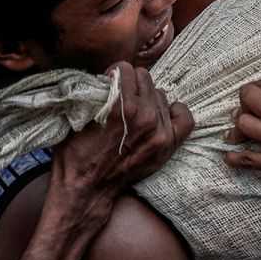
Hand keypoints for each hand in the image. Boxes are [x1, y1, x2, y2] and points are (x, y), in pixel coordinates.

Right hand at [48, 62, 193, 224]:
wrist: (86, 190)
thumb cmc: (76, 154)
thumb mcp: (77, 116)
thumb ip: (95, 92)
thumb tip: (110, 75)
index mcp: (119, 107)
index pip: (125, 68)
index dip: (113, 75)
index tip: (108, 84)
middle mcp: (144, 117)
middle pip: (145, 78)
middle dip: (130, 84)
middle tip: (120, 99)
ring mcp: (159, 132)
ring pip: (160, 94)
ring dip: (147, 98)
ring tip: (134, 112)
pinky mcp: (167, 146)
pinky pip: (184, 117)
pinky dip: (174, 112)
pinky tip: (161, 113)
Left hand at [223, 78, 260, 204]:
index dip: (257, 86)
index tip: (258, 90)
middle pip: (248, 102)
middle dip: (245, 98)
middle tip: (247, 102)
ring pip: (244, 126)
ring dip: (239, 122)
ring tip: (238, 123)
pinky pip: (250, 160)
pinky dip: (235, 157)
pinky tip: (229, 153)